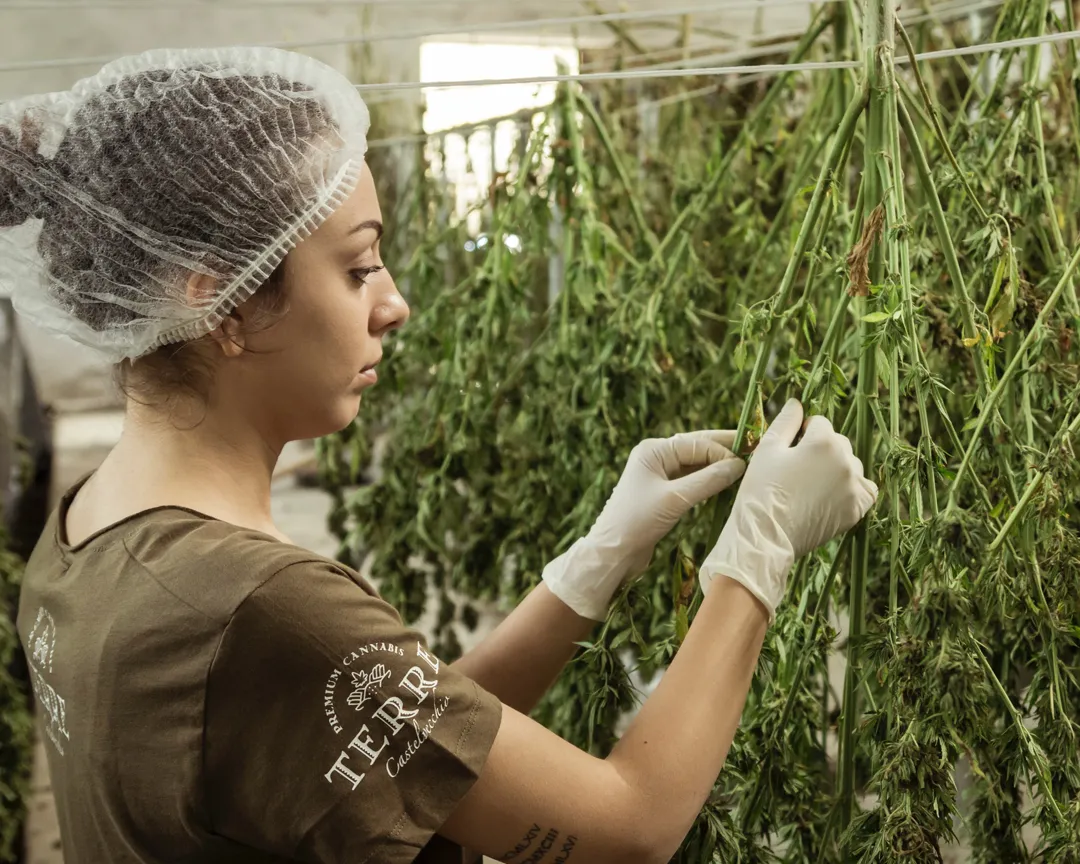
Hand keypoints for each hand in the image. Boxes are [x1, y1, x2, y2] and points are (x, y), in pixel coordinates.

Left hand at [543, 431, 745, 620]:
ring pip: (696, 465)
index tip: (747, 462)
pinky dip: (708, 482)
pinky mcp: (663, 493)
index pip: (697, 443)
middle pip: (697, 448)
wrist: (613, 552)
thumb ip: (707, 480)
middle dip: (724, 450)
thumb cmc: (637, 521)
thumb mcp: (675, 499)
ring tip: (745, 467)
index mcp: (653, 450)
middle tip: (755, 450)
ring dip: (718, 467)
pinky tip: (726, 484)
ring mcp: (659, 475)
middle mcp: (656, 457)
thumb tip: (737, 465)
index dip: (723, 451)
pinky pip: (691, 481)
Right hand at [699, 399, 877, 620]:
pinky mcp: (857, 509)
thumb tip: (796, 403)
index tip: (789, 451)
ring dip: (836, 469)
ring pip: (851, 465)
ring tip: (811, 486)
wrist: (766, 536)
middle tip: (797, 470)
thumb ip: (785, 422)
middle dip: (821, 450)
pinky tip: (833, 495)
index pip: (819, 423)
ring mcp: (854, 486)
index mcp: (824, 441)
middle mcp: (846, 460)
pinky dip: (853, 489)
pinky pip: (865, 490)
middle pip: (838, 443)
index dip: (802, 434)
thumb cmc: (761, 490)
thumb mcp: (767, 450)